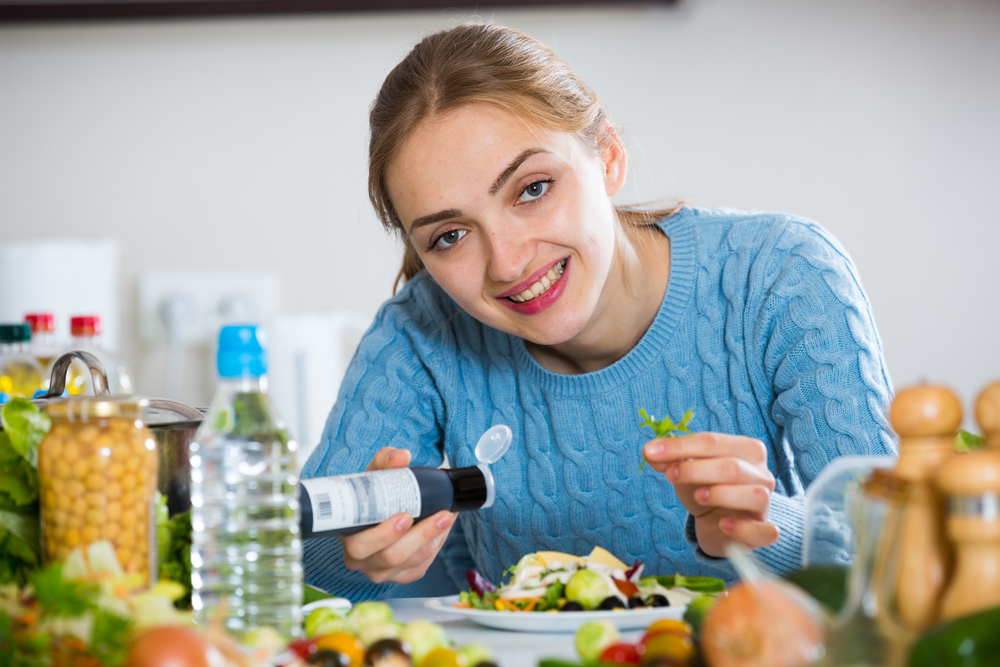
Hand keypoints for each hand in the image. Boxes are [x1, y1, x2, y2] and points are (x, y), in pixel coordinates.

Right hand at [338, 447, 456, 583]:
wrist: (378, 510)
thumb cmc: (373, 494)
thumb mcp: (375, 473)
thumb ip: (386, 461)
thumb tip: (401, 457)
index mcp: (347, 535)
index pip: (361, 544)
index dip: (383, 534)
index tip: (405, 516)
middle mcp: (360, 559)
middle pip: (390, 556)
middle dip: (420, 536)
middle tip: (440, 515)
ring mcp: (379, 571)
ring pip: (410, 563)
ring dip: (433, 539)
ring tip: (447, 517)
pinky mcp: (399, 576)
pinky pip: (420, 567)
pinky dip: (434, 547)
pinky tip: (442, 530)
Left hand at [643, 432, 778, 556]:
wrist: (717, 524)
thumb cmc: (706, 489)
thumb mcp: (685, 471)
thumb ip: (669, 459)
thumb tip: (650, 451)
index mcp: (747, 450)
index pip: (713, 442)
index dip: (680, 446)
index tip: (651, 451)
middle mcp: (762, 475)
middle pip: (733, 467)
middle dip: (696, 470)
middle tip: (671, 475)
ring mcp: (765, 505)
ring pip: (755, 495)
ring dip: (722, 494)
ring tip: (698, 496)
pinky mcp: (764, 532)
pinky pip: (764, 531)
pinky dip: (743, 527)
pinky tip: (723, 525)